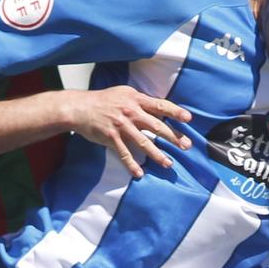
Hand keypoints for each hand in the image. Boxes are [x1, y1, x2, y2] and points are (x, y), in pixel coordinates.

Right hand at [64, 88, 193, 177]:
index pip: (160, 105)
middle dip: (173, 136)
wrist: (80, 108)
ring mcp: (121, 126)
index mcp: (136, 100)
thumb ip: (141, 101)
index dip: (175, 111)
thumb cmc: (104, 100)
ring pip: (143, 142)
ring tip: (168, 163)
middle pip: (157, 126)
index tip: (188, 118)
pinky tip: (139, 174)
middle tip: (186, 145)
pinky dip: (131, 165)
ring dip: (157, 154)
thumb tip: (159, 108)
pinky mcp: (111, 137)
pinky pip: (124, 154)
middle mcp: (131, 112)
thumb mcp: (124, 93)